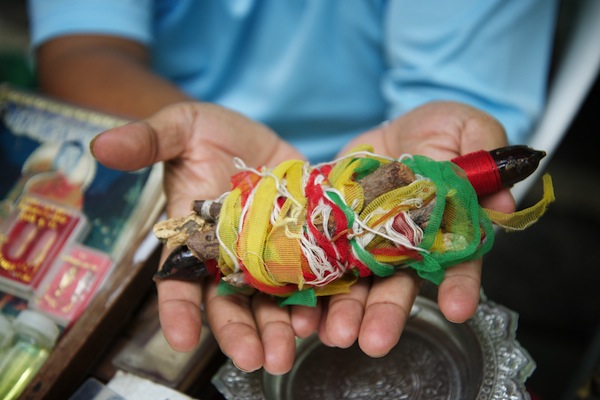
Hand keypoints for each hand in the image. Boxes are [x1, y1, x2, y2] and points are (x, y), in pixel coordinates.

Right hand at [91, 102, 304, 373]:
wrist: (258, 136)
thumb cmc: (209, 134)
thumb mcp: (179, 128)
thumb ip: (147, 140)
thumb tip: (100, 145)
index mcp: (192, 239)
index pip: (178, 280)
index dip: (178, 309)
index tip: (181, 339)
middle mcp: (228, 258)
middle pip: (229, 303)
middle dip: (239, 333)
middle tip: (253, 360)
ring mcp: (267, 256)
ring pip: (270, 302)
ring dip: (280, 328)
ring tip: (290, 349)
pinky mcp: (303, 246)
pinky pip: (310, 279)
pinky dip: (317, 300)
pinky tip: (325, 317)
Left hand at [327, 101, 514, 356]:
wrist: (390, 132)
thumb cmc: (440, 130)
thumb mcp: (469, 129)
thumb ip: (485, 157)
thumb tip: (503, 202)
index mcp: (447, 229)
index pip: (459, 262)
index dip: (460, 285)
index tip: (456, 309)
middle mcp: (408, 248)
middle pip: (400, 286)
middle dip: (388, 314)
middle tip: (375, 341)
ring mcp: (370, 245)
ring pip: (359, 285)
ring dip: (348, 311)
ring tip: (336, 333)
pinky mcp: (337, 235)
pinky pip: (323, 263)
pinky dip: (313, 287)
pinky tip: (303, 309)